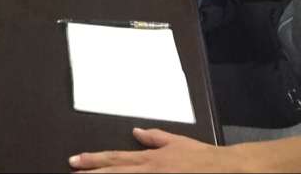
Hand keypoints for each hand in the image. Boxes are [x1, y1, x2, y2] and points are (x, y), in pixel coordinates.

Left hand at [70, 127, 237, 171]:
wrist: (228, 169)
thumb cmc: (205, 159)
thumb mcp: (178, 143)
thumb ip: (156, 138)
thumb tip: (137, 132)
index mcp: (150, 159)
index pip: (115, 159)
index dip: (92, 160)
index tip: (74, 161)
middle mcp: (150, 171)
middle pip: (114, 173)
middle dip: (91, 173)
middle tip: (71, 173)